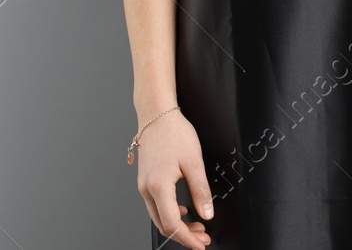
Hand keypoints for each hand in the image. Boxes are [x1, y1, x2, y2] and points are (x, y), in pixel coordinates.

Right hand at [134, 110, 213, 247]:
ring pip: (159, 216)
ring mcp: (144, 185)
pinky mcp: (145, 180)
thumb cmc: (174, 133)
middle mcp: (147, 189)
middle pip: (164, 224)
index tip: (201, 245)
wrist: (156, 114)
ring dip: (178, 225)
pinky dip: (170, 213)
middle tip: (203, 237)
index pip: (172, 224)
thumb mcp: (194, 161)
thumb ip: (200, 190)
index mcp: (159, 187)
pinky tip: (184, 210)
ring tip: (197, 225)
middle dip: (184, 235)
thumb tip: (207, 214)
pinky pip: (156, 205)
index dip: (187, 238)